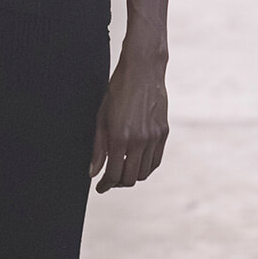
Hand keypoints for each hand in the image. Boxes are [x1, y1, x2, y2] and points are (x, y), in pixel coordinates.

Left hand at [90, 49, 168, 191]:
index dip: (105, 185)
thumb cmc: (118, 91)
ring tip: (122, 170)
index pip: (113, 174)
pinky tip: (136, 162)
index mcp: (120, 137)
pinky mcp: (164, 133)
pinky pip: (156, 161)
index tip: (99, 187)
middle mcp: (140, 141)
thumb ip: (98, 148)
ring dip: (132, 176)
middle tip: (109, 180)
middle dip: (118, 183)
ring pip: (145, 172)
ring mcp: (154, 137)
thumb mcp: (101, 118)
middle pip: (130, 178)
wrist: (142, 71)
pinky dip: (146, 167)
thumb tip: (93, 172)